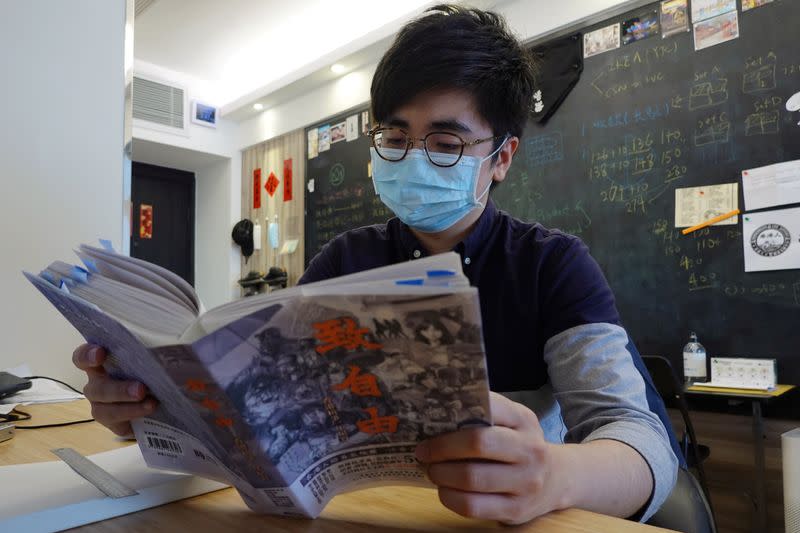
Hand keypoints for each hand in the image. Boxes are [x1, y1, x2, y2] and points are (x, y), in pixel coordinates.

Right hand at [72, 343, 156, 436]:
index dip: (87, 355)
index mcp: (103, 364)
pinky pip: (117, 423)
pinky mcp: (113, 424)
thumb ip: (152, 351)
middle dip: (118, 389)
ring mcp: (102, 406)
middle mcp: (98, 384)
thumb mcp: (152, 358)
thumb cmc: (153, 371)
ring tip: (151, 404)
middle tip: (141, 389)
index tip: (101, 353)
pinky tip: (150, 411)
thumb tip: (175, 343)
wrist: (163, 400)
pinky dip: (133, 417)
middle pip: (97, 388)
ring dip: (127, 408)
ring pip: (103, 409)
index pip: (83, 358)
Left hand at [415, 391, 562, 524]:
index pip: (487, 408)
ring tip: (432, 470)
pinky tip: (445, 490)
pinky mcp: (517, 509)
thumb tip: (435, 416)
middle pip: (477, 443)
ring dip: (442, 474)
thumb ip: (483, 416)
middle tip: (424, 451)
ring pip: (472, 478)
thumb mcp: (511, 422)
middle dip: (441, 448)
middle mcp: (530, 449)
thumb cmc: (519, 445)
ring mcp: (526, 482)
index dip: (454, 415)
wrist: (558, 478)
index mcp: (523, 420)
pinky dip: (450, 498)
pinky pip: (473, 507)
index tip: (430, 423)